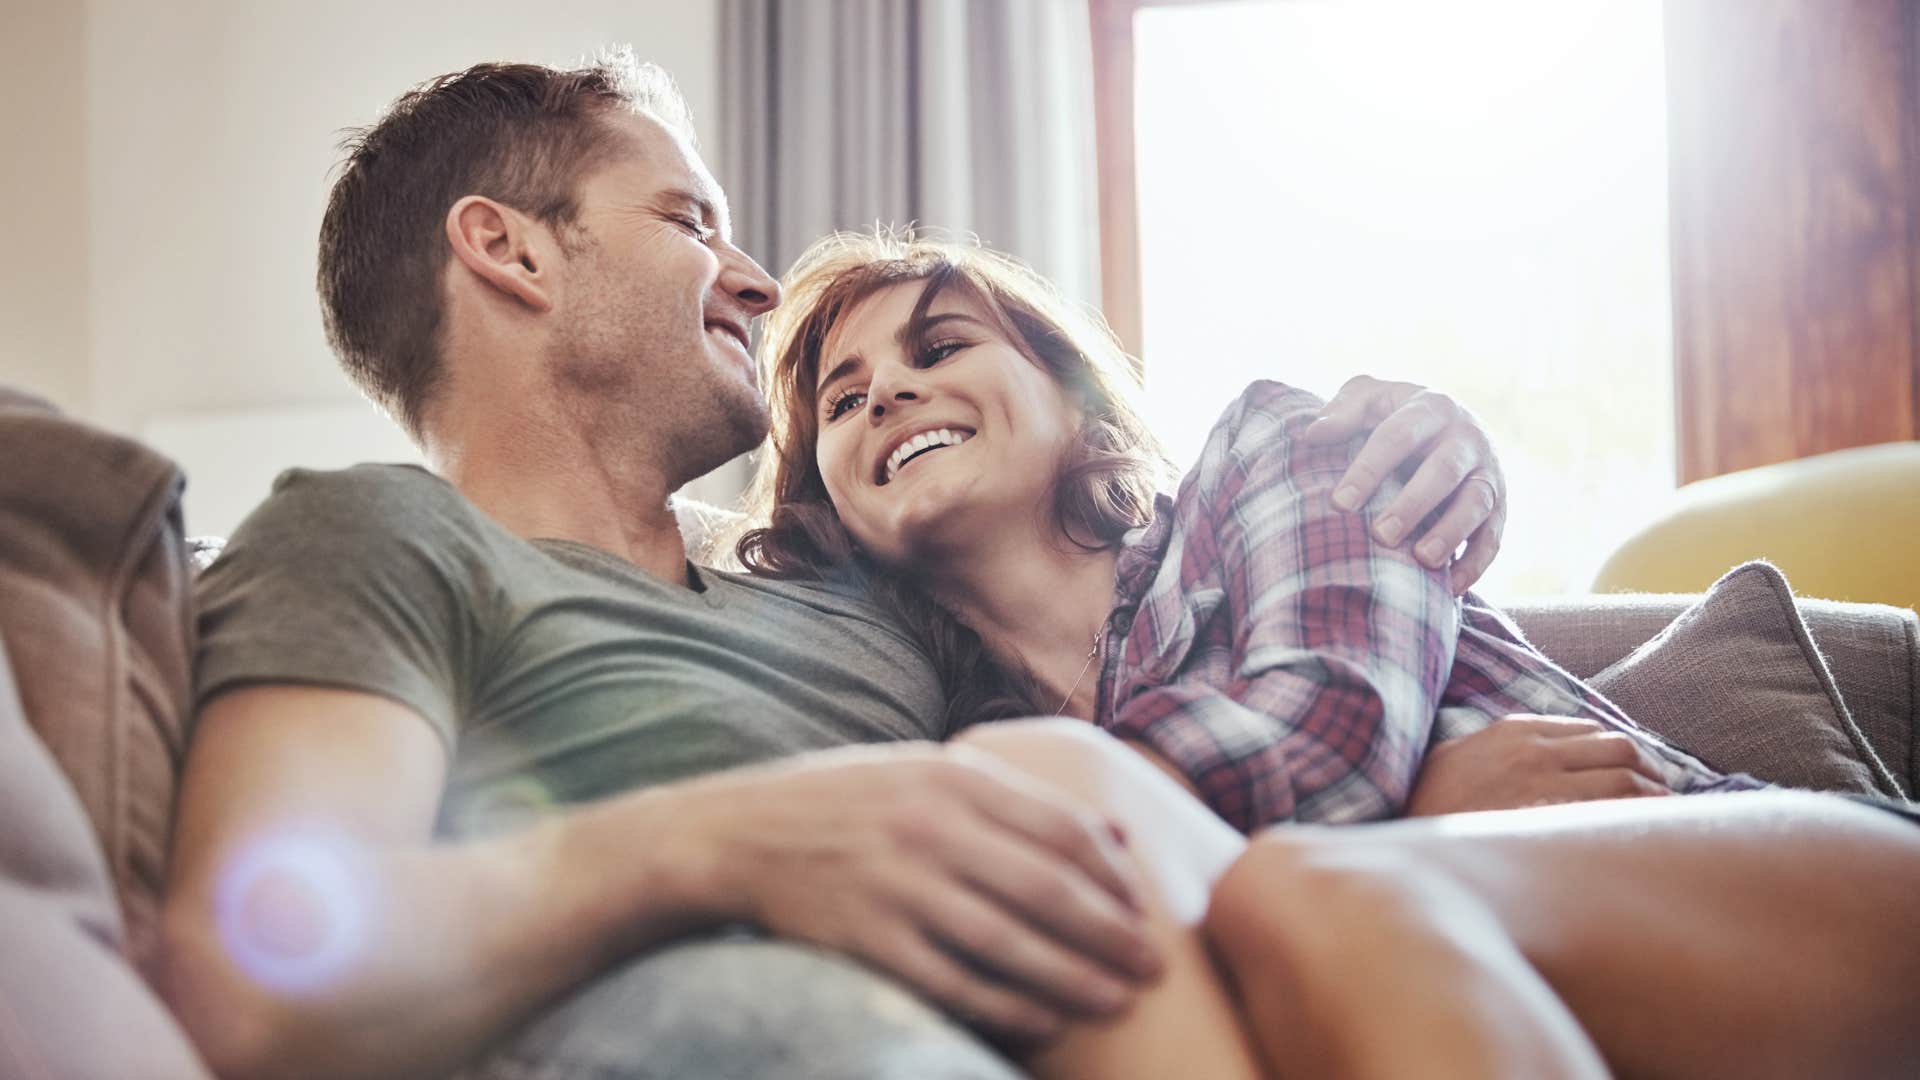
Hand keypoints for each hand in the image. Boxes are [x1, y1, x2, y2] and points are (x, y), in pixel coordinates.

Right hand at [680, 743, 1163, 1041]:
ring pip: (1009, 943)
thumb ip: (1015, 798)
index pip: (1060, 828)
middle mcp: (929, 828)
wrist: (737, 835)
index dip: (1114, 876)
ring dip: (1074, 977)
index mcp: (952, 778)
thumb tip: (1115, 837)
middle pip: (1047, 889)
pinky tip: (1046, 1021)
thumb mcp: (927, 772)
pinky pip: (954, 984)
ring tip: (1117, 1000)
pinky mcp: (867, 940)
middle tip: (1154, 967)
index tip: (1148, 910)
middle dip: (1112, 933)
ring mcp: (896, 887)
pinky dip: (1007, 1007)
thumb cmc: (847, 802)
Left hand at [1301, 375, 1506, 593]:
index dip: (1368, 470)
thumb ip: (1344, 412)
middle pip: (1443, 471)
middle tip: (1381, 535)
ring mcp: (1487, 472)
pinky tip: (1452, 586)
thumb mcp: (1371, 399)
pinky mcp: (1500, 506)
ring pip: (1476, 503)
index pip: (1397, 437)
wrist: (1451, 423)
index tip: (1340, 503)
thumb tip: (1314, 434)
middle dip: (1413, 504)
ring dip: (1451, 533)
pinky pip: (1493, 537)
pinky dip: (1476, 563)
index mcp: (1430, 407)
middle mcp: (1466, 438)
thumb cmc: (1395, 415)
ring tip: (1422, 560)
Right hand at [1405, 715, 1672, 816]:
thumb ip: (1495, 749)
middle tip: (1661, 793)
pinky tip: (1646, 833)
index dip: (1621, 752)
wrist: (1400, 836)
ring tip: (1662, 814)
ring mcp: (1542, 784)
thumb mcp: (1456, 757)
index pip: (1591, 730)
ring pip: (1625, 776)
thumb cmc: (1423, 805)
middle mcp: (1534, 751)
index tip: (1634, 771)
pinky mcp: (1548, 820)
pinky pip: (1612, 811)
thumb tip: (1530, 757)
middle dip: (1649, 770)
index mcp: (1514, 731)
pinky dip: (1638, 818)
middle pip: (1619, 748)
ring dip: (1654, 795)